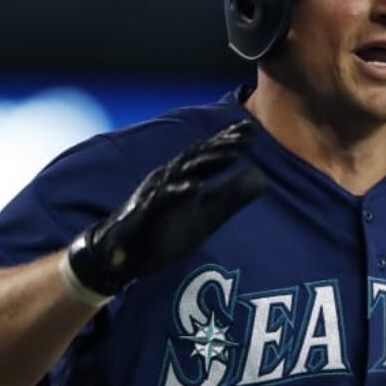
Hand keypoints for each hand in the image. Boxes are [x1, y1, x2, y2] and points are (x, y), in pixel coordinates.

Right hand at [66, 120, 265, 297]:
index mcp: (183, 177)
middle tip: (247, 132)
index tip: (251, 128)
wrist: (124, 257)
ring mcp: (155, 194)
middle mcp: (168, 179)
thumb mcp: (207, 214)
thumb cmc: (164, 230)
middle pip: (197, 156)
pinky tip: (197, 188)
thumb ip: (231, 195)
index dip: (228, 141)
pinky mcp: (145, 214)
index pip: (208, 156)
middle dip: (222, 143)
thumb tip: (262, 176)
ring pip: (183, 171)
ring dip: (207, 161)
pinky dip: (179, 192)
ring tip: (233, 152)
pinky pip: (162, 201)